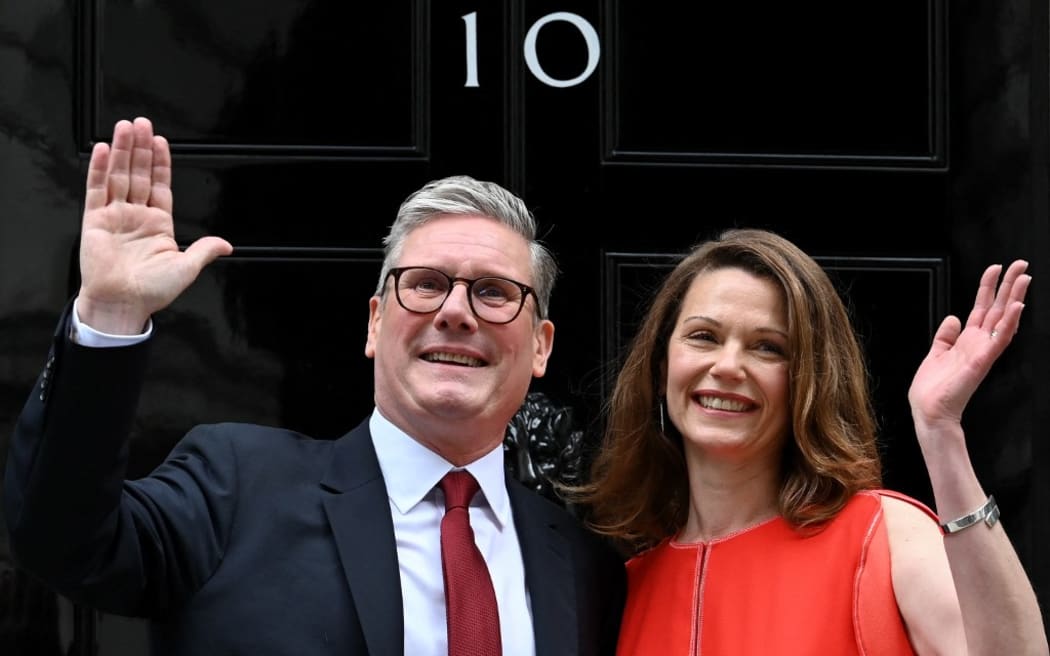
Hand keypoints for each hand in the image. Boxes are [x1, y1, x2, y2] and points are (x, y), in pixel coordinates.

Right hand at [77, 117, 231, 333]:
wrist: (123, 305)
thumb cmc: (151, 291)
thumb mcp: (186, 268)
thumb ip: (204, 250)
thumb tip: (225, 244)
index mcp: (158, 224)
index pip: (160, 185)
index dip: (160, 163)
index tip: (160, 142)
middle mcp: (136, 216)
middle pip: (137, 174)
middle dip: (140, 148)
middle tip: (141, 123)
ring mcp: (115, 215)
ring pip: (118, 175)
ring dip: (120, 151)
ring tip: (124, 127)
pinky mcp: (94, 220)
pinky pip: (96, 189)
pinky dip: (98, 169)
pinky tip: (102, 150)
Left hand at [908, 260, 1029, 432]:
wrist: (929, 411)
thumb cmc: (933, 389)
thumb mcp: (935, 354)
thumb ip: (945, 336)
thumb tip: (952, 318)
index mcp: (967, 340)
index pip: (982, 308)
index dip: (989, 287)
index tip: (996, 269)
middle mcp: (978, 343)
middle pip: (998, 308)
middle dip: (1009, 286)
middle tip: (1021, 264)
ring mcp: (983, 351)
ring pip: (1004, 319)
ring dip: (1015, 297)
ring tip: (1024, 278)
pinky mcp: (982, 360)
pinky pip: (1000, 339)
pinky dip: (1010, 322)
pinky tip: (1017, 306)